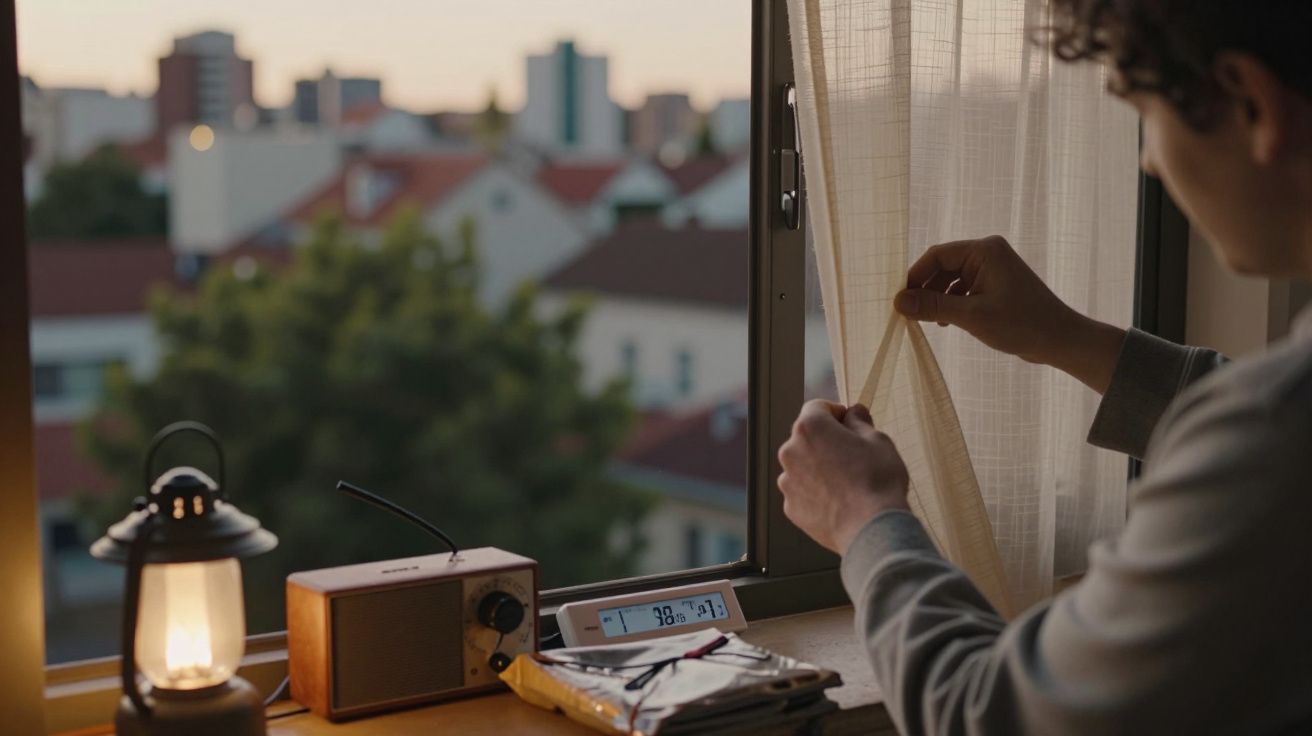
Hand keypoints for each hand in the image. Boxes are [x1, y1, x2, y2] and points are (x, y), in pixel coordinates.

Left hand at [777, 400, 909, 555]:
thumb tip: (854, 412)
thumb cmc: (877, 480)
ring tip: (848, 483)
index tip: (850, 423)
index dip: (836, 413)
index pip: (817, 407)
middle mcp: (790, 451)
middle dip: (827, 441)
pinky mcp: (791, 507)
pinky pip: (803, 492)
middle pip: (807, 438)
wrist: (871, 528)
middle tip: (854, 456)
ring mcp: (788, 481)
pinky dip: (817, 493)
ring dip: (820, 468)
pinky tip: (839, 502)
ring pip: (804, 466)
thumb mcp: (878, 440)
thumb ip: (859, 421)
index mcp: (810, 427)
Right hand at [893, 235, 1125, 393]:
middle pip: (942, 266)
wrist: (1059, 339)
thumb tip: (898, 301)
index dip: (915, 276)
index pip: (937, 255)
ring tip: (929, 320)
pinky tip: (946, 322)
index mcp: (984, 251)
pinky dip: (951, 303)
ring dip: (937, 298)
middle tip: (909, 313)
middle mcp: (987, 254)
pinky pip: (963, 288)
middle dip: (925, 289)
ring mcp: (992, 269)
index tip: (900, 300)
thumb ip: (933, 306)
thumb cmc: (1021, 324)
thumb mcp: (972, 316)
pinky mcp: (995, 285)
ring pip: (951, 279)